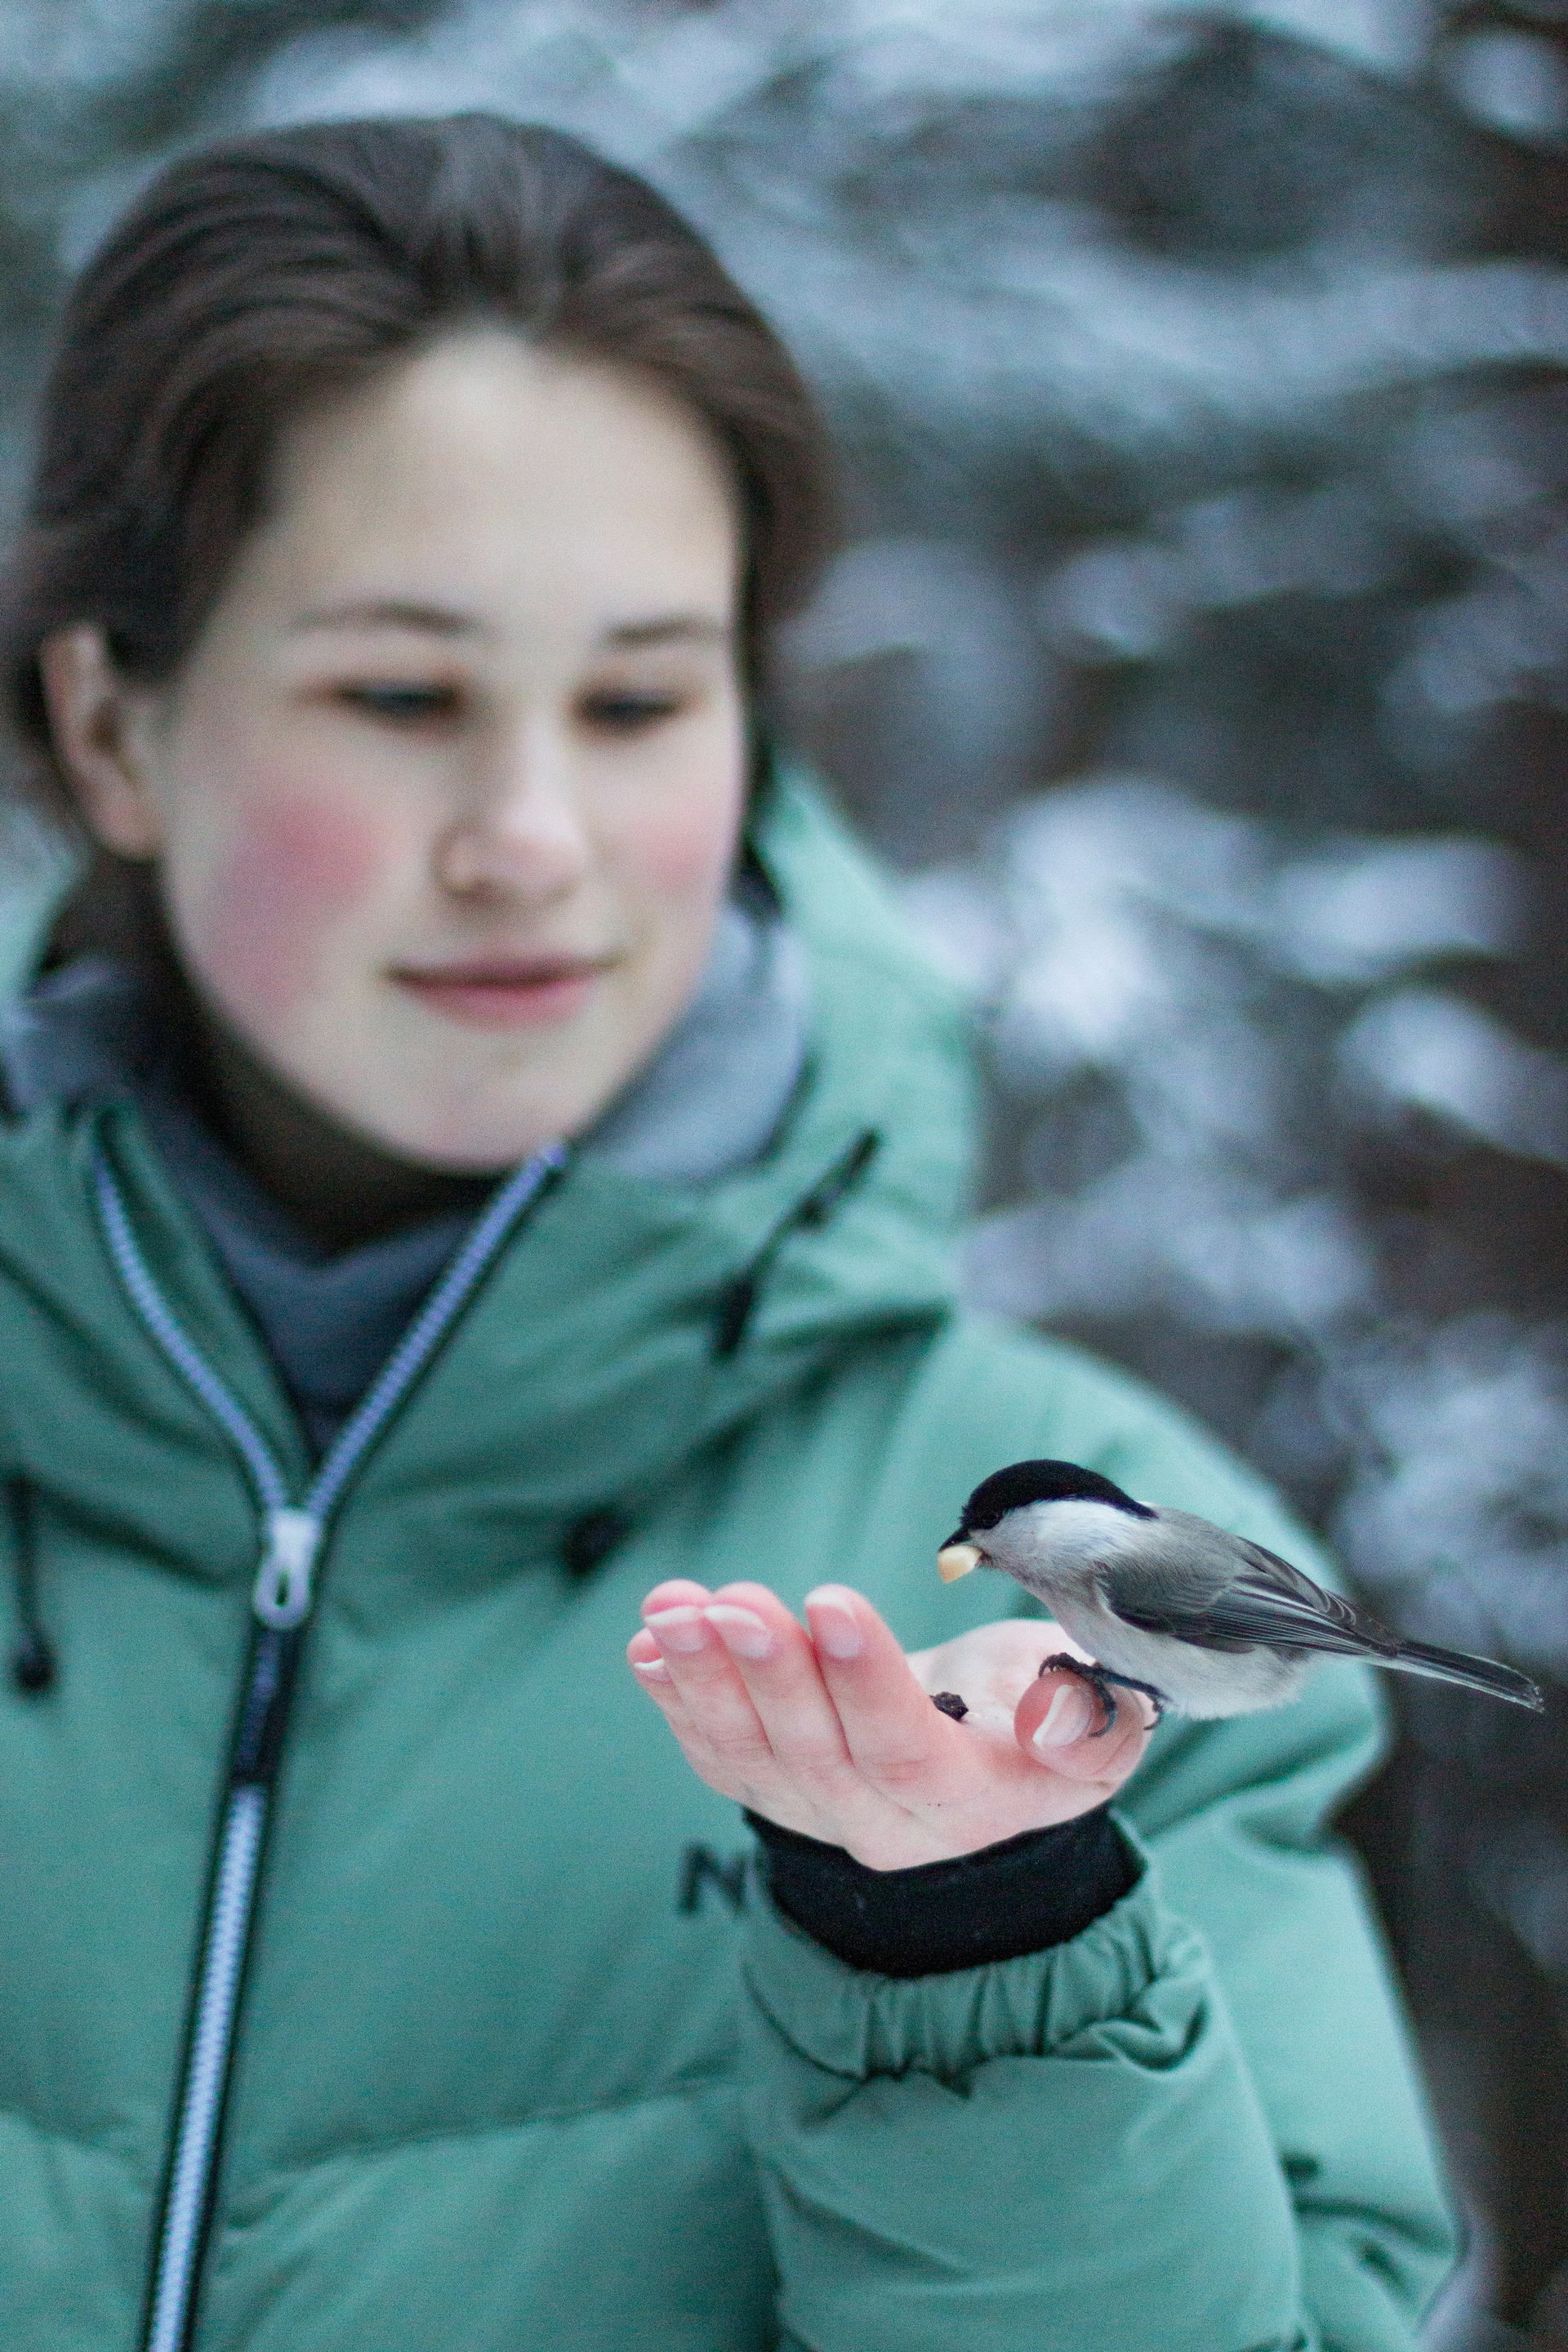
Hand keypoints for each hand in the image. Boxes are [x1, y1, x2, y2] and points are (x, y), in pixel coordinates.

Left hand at [627, 1579, 1153, 1869]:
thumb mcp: (1103, 1721)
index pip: (907, 1753)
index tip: (830, 1599)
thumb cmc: (1042, 1713)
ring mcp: (815, 1808)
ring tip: (674, 1608)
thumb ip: (1092, 1721)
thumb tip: (1057, 1711)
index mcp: (970, 1803)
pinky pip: (715, 1749)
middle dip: (771, 1672)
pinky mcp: (770, 1785)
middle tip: (735, 1601)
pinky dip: (676, 1696)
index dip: (865, 1682)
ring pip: (751, 1753)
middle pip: (816, 1754)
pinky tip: (649, 1642)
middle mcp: (882, 1823)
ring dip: (705, 1677)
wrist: (986, 1754)